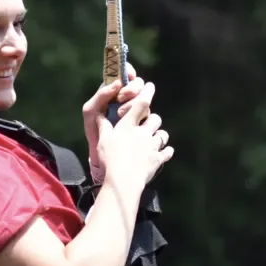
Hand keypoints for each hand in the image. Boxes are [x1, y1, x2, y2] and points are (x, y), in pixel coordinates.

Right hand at [86, 70, 171, 193]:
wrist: (124, 180)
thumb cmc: (110, 158)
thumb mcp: (103, 140)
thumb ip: (103, 126)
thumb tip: (98, 115)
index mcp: (129, 125)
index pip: (140, 104)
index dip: (147, 93)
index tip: (150, 85)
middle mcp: (143, 133)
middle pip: (155, 118)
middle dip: (153, 118)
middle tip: (148, 122)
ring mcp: (152, 146)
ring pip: (163, 134)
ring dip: (160, 135)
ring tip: (155, 138)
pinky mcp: (158, 160)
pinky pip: (167, 152)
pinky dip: (166, 151)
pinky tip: (165, 151)